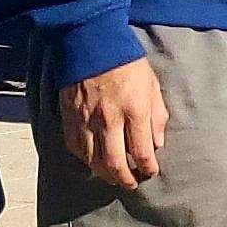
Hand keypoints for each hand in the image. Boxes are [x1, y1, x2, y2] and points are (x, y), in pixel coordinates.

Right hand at [61, 56, 169, 191]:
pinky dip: (85, 160)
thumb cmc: (126, 62)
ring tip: (113, 177)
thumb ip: (157, 116)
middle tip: (131, 183)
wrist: (90, 42)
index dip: (148, 167)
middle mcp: (108, 119)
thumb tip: (156, 144)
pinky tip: (93, 161)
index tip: (150, 171)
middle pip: (115, 164)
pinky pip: (75, 148)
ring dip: (104, 174)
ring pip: (92, 161)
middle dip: (125, 179)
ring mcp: (85, 120)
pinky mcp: (69, 117)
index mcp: (134, 110)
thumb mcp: (151, 85)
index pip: (141, 152)